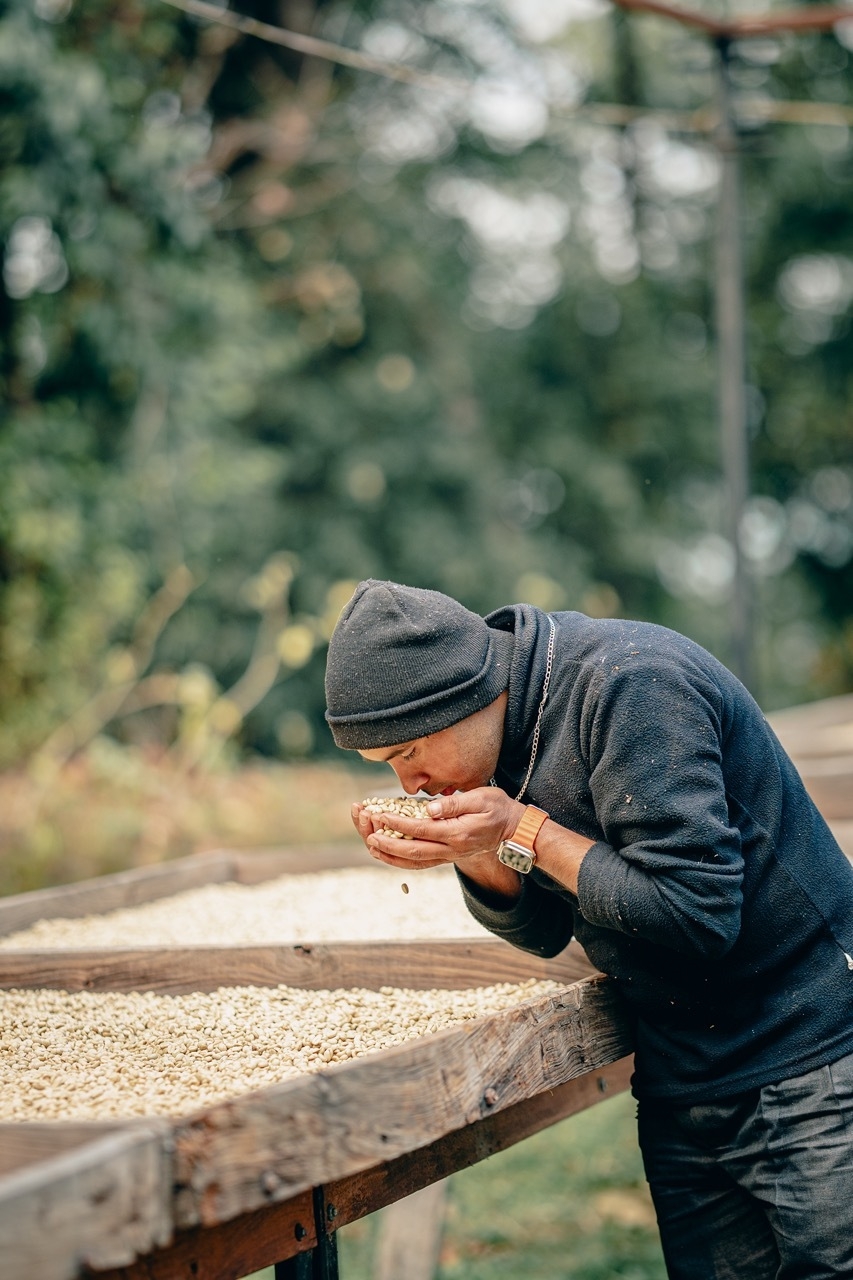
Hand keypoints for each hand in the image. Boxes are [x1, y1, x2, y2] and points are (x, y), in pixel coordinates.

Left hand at [354, 787, 525, 875]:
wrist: (514, 830)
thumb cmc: (498, 809)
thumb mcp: (480, 798)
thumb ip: (453, 804)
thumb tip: (428, 809)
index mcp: (456, 834)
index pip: (420, 830)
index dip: (398, 824)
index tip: (381, 816)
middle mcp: (451, 850)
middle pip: (413, 852)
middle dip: (388, 844)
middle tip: (369, 835)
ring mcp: (450, 856)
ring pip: (415, 862)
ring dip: (391, 856)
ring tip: (372, 846)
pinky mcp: (448, 856)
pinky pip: (421, 863)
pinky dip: (403, 861)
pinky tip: (390, 854)